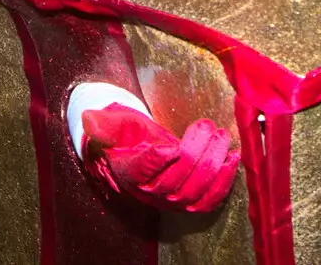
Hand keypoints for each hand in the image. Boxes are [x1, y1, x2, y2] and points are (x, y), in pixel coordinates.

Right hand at [81, 104, 239, 213]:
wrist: (141, 152)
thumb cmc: (129, 137)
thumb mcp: (116, 125)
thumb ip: (105, 123)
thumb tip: (88, 118)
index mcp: (130, 172)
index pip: (143, 170)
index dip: (157, 159)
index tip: (171, 145)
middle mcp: (150, 192)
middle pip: (175, 180)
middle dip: (195, 153)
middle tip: (207, 127)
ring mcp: (172, 200)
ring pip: (194, 190)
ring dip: (212, 163)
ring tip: (221, 136)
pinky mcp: (190, 203)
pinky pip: (208, 201)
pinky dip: (223, 183)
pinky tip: (232, 159)